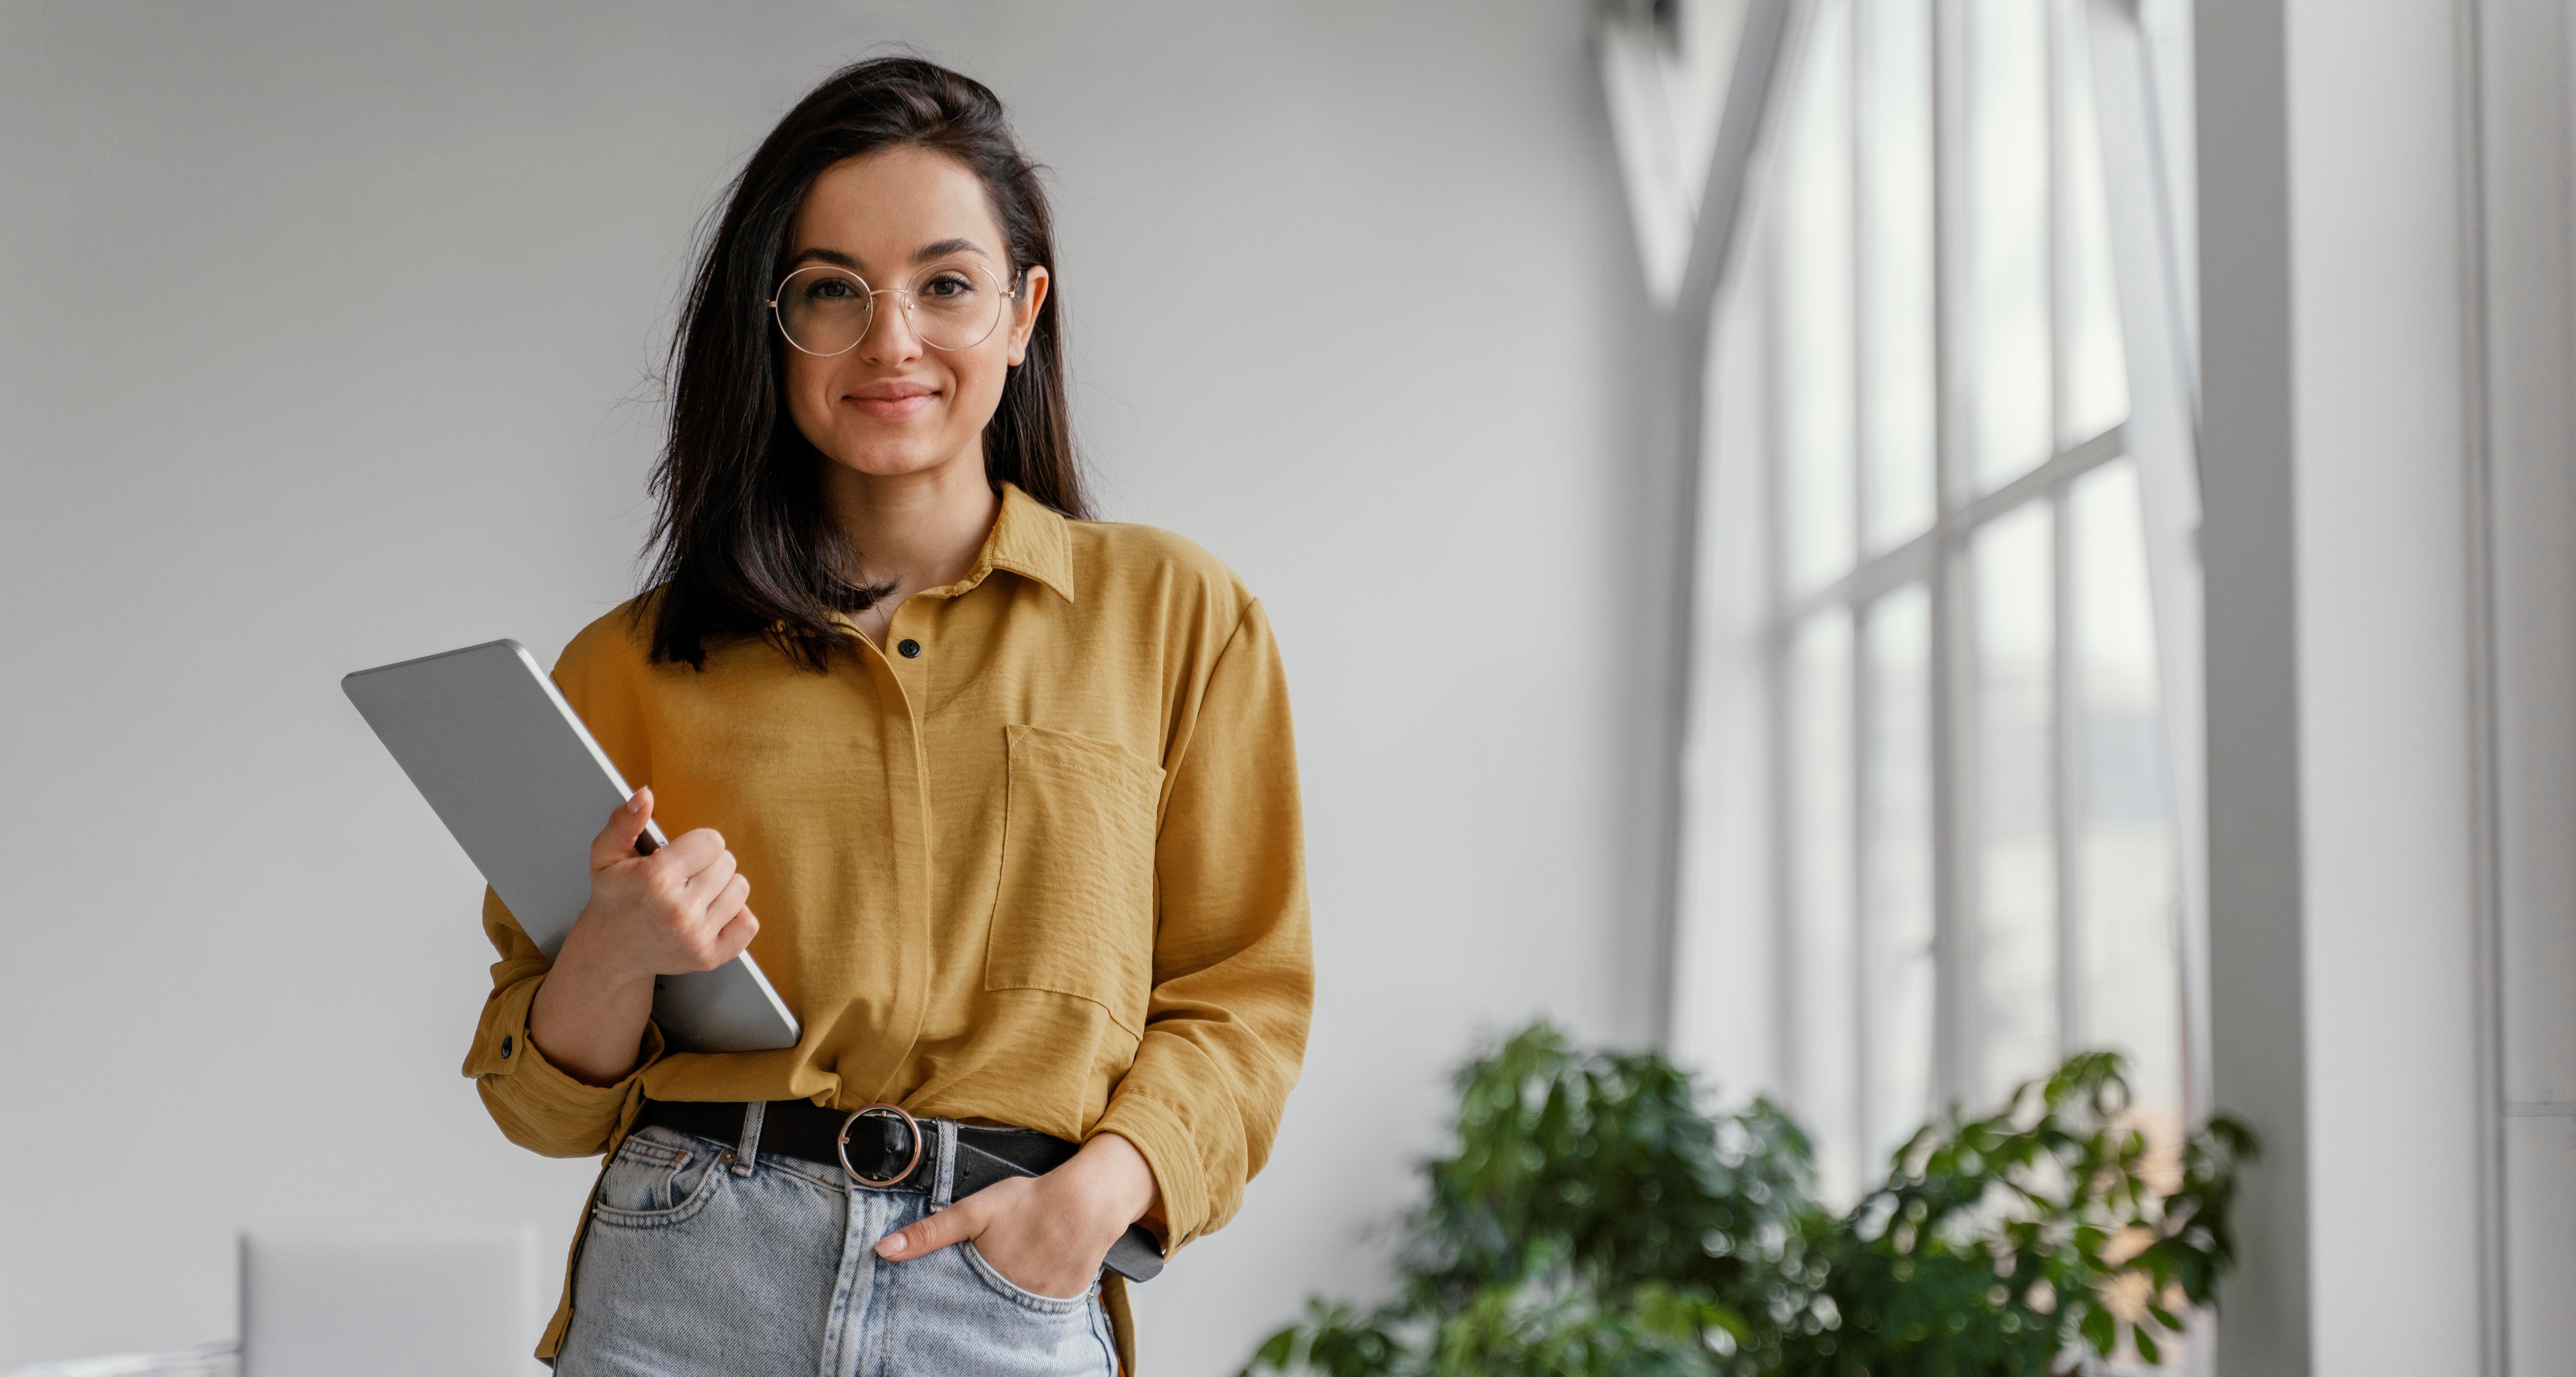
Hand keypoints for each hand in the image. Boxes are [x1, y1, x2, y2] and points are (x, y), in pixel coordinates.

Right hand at [527, 788, 757, 1084]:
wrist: (611, 951)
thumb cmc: (613, 897)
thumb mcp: (606, 854)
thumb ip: (625, 820)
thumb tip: (644, 794)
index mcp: (656, 880)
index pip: (713, 841)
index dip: (697, 844)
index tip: (679, 856)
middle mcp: (678, 911)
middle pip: (728, 863)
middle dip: (707, 864)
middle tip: (682, 877)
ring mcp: (696, 938)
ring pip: (740, 889)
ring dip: (721, 888)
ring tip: (693, 894)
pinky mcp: (710, 958)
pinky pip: (749, 923)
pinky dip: (735, 915)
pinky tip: (709, 913)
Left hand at [873, 1133, 1160, 1299]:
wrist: (1090, 1201)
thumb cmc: (1031, 1201)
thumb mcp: (974, 1210)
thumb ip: (930, 1232)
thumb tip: (883, 1251)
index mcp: (987, 1282)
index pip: (954, 1309)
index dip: (943, 1308)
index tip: (933, 1307)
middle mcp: (1013, 1301)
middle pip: (982, 1314)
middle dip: (973, 1307)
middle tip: (977, 1284)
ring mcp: (1041, 1306)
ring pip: (1011, 1314)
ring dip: (1002, 1305)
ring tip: (1004, 1281)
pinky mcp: (1064, 1303)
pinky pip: (1040, 1310)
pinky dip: (1031, 1300)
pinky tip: (1031, 1278)